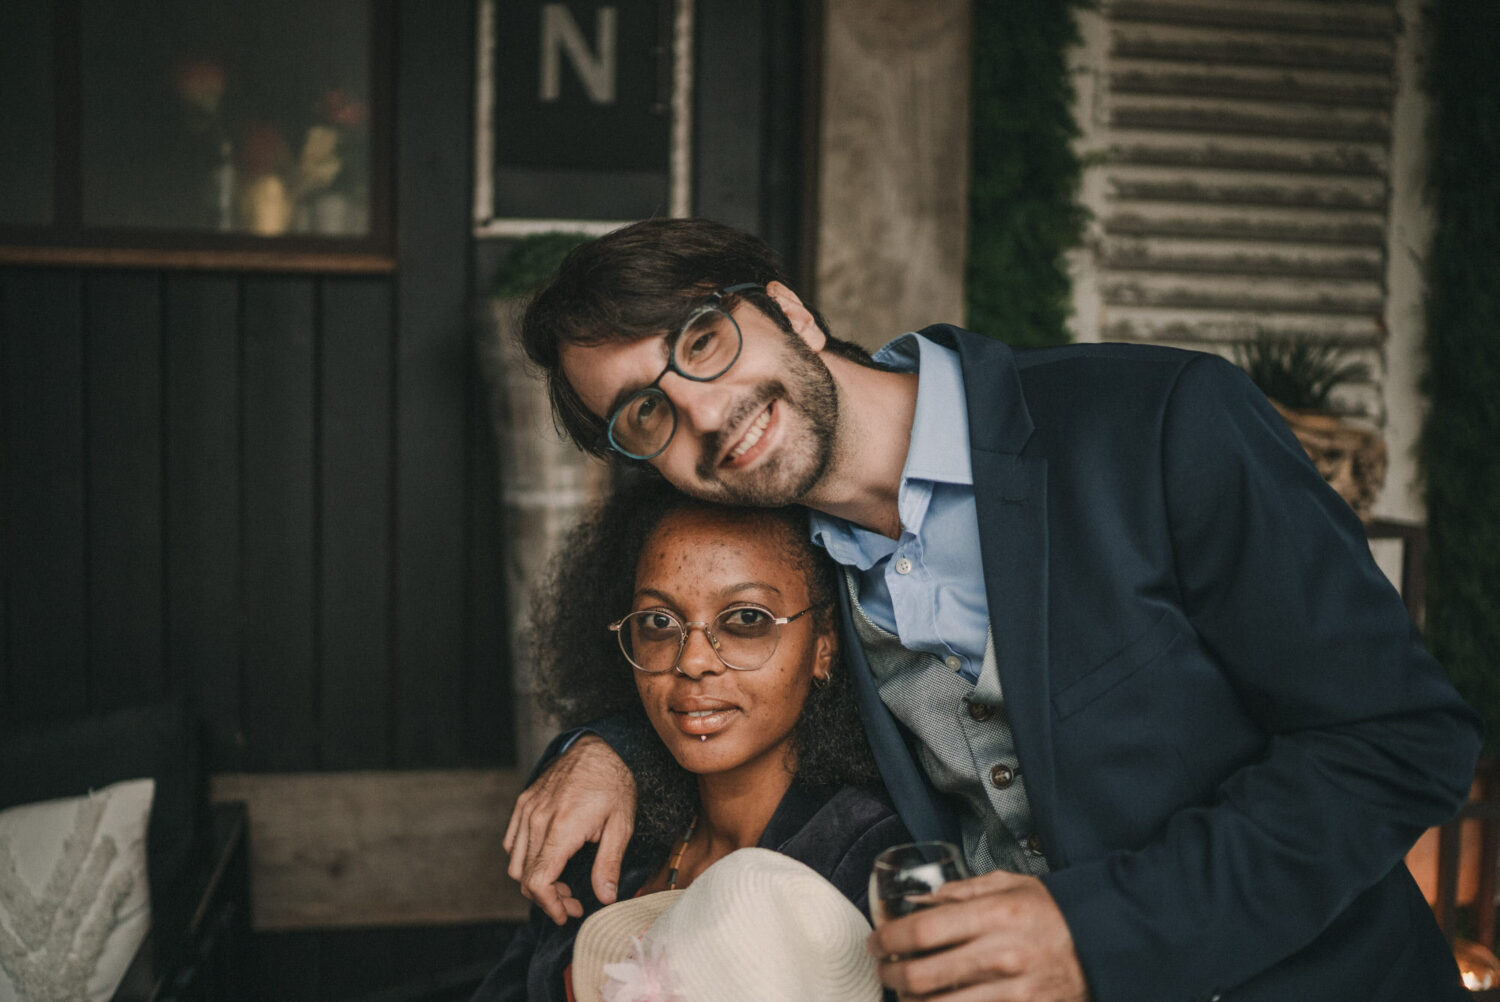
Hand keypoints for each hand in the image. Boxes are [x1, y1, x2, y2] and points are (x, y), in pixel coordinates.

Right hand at [502, 735, 636, 923]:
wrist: (597, 746)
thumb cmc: (613, 783)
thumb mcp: (621, 824)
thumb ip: (609, 863)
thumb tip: (605, 897)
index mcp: (562, 828)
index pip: (538, 881)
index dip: (549, 905)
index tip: (566, 913)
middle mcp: (537, 820)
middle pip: (525, 877)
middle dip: (547, 898)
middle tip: (572, 902)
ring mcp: (526, 811)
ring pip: (515, 862)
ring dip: (534, 880)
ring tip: (562, 882)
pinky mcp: (523, 804)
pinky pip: (512, 842)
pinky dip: (524, 859)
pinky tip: (549, 859)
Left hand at [867, 870, 1089, 1001]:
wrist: (1104, 946)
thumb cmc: (1054, 914)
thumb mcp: (1011, 886)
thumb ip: (962, 892)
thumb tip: (918, 900)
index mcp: (995, 916)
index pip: (922, 931)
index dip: (887, 939)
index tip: (877, 941)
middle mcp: (1000, 956)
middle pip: (921, 976)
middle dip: (890, 976)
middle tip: (883, 971)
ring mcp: (1012, 993)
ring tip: (904, 995)